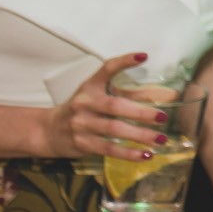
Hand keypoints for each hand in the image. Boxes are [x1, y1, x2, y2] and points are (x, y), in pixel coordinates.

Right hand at [42, 52, 166, 158]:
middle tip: (162, 117)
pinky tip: (145, 155)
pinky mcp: (82, 144)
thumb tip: (163, 95)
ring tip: (161, 139)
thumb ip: (121, 93)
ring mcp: (81, 124)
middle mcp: (84, 103)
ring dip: (140, 136)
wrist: (49, 130)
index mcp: (90, 87)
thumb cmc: (81, 110)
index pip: (106, 69)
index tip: (143, 56)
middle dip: (141, 112)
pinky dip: (129, 153)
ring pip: (114, 130)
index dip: (124, 62)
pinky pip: (109, 149)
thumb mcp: (95, 95)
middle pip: (115, 106)